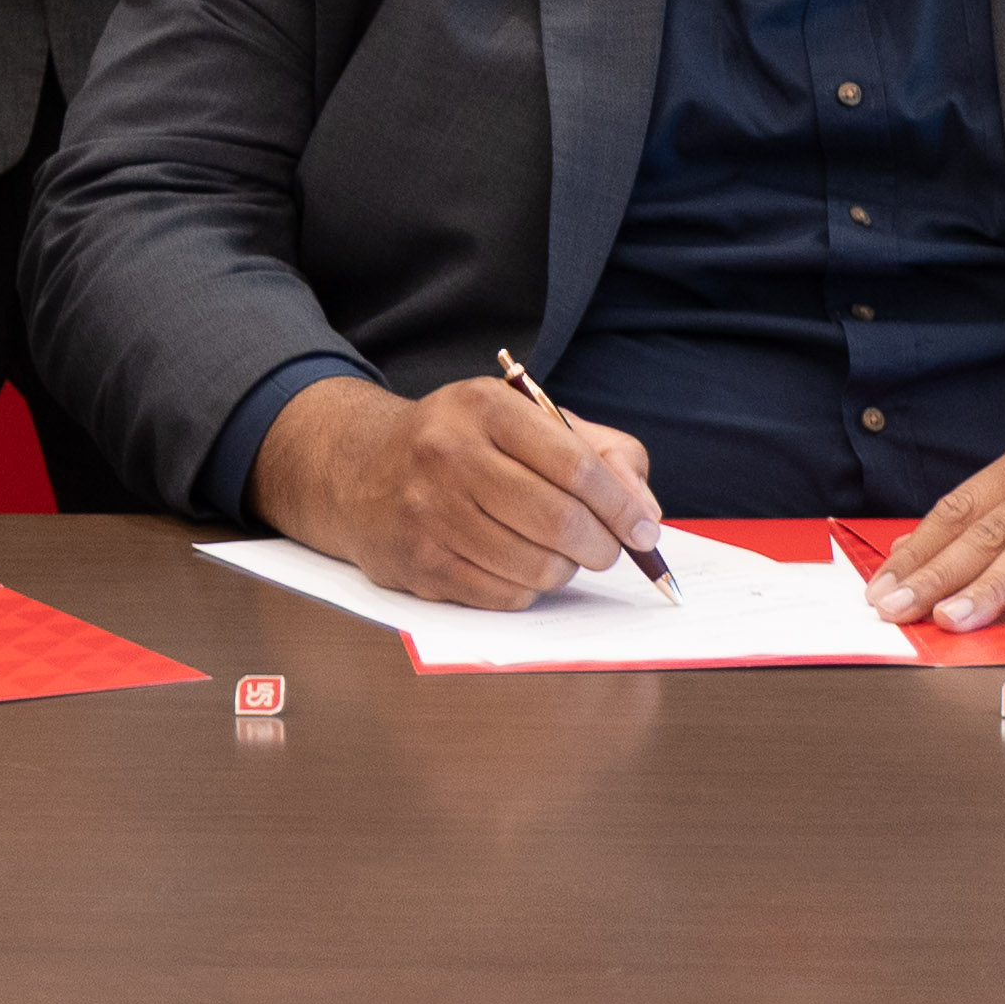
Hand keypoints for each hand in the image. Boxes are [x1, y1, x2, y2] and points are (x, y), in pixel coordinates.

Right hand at [248, 374, 663, 609]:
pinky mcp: (419, 563)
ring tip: (558, 553)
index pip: (574, 464)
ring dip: (564, 569)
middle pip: (558, 520)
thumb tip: (645, 510)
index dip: (620, 506)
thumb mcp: (525, 420)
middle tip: (608, 550)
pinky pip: (503, 596)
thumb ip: (599, 452)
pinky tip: (517, 565)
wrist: (359, 468)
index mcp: (484, 407)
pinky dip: (527, 589)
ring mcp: (430, 512)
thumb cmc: (462, 443)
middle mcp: (450, 454)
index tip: (644, 530)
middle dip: (601, 546)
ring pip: (535, 567)